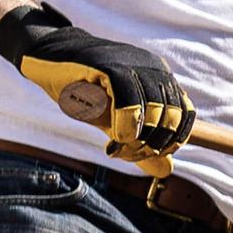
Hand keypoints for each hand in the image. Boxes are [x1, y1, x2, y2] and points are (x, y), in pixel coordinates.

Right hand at [0, 4, 194, 177]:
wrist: (45, 60)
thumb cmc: (82, 91)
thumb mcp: (117, 122)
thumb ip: (143, 143)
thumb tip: (167, 171)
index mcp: (160, 78)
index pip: (186, 114)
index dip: (174, 140)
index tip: (154, 154)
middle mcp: (153, 68)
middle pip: (171, 116)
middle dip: (153, 144)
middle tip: (128, 154)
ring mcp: (132, 63)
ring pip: (152, 110)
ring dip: (139, 139)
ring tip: (119, 149)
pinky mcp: (109, 64)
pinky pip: (128, 100)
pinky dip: (125, 125)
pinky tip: (115, 138)